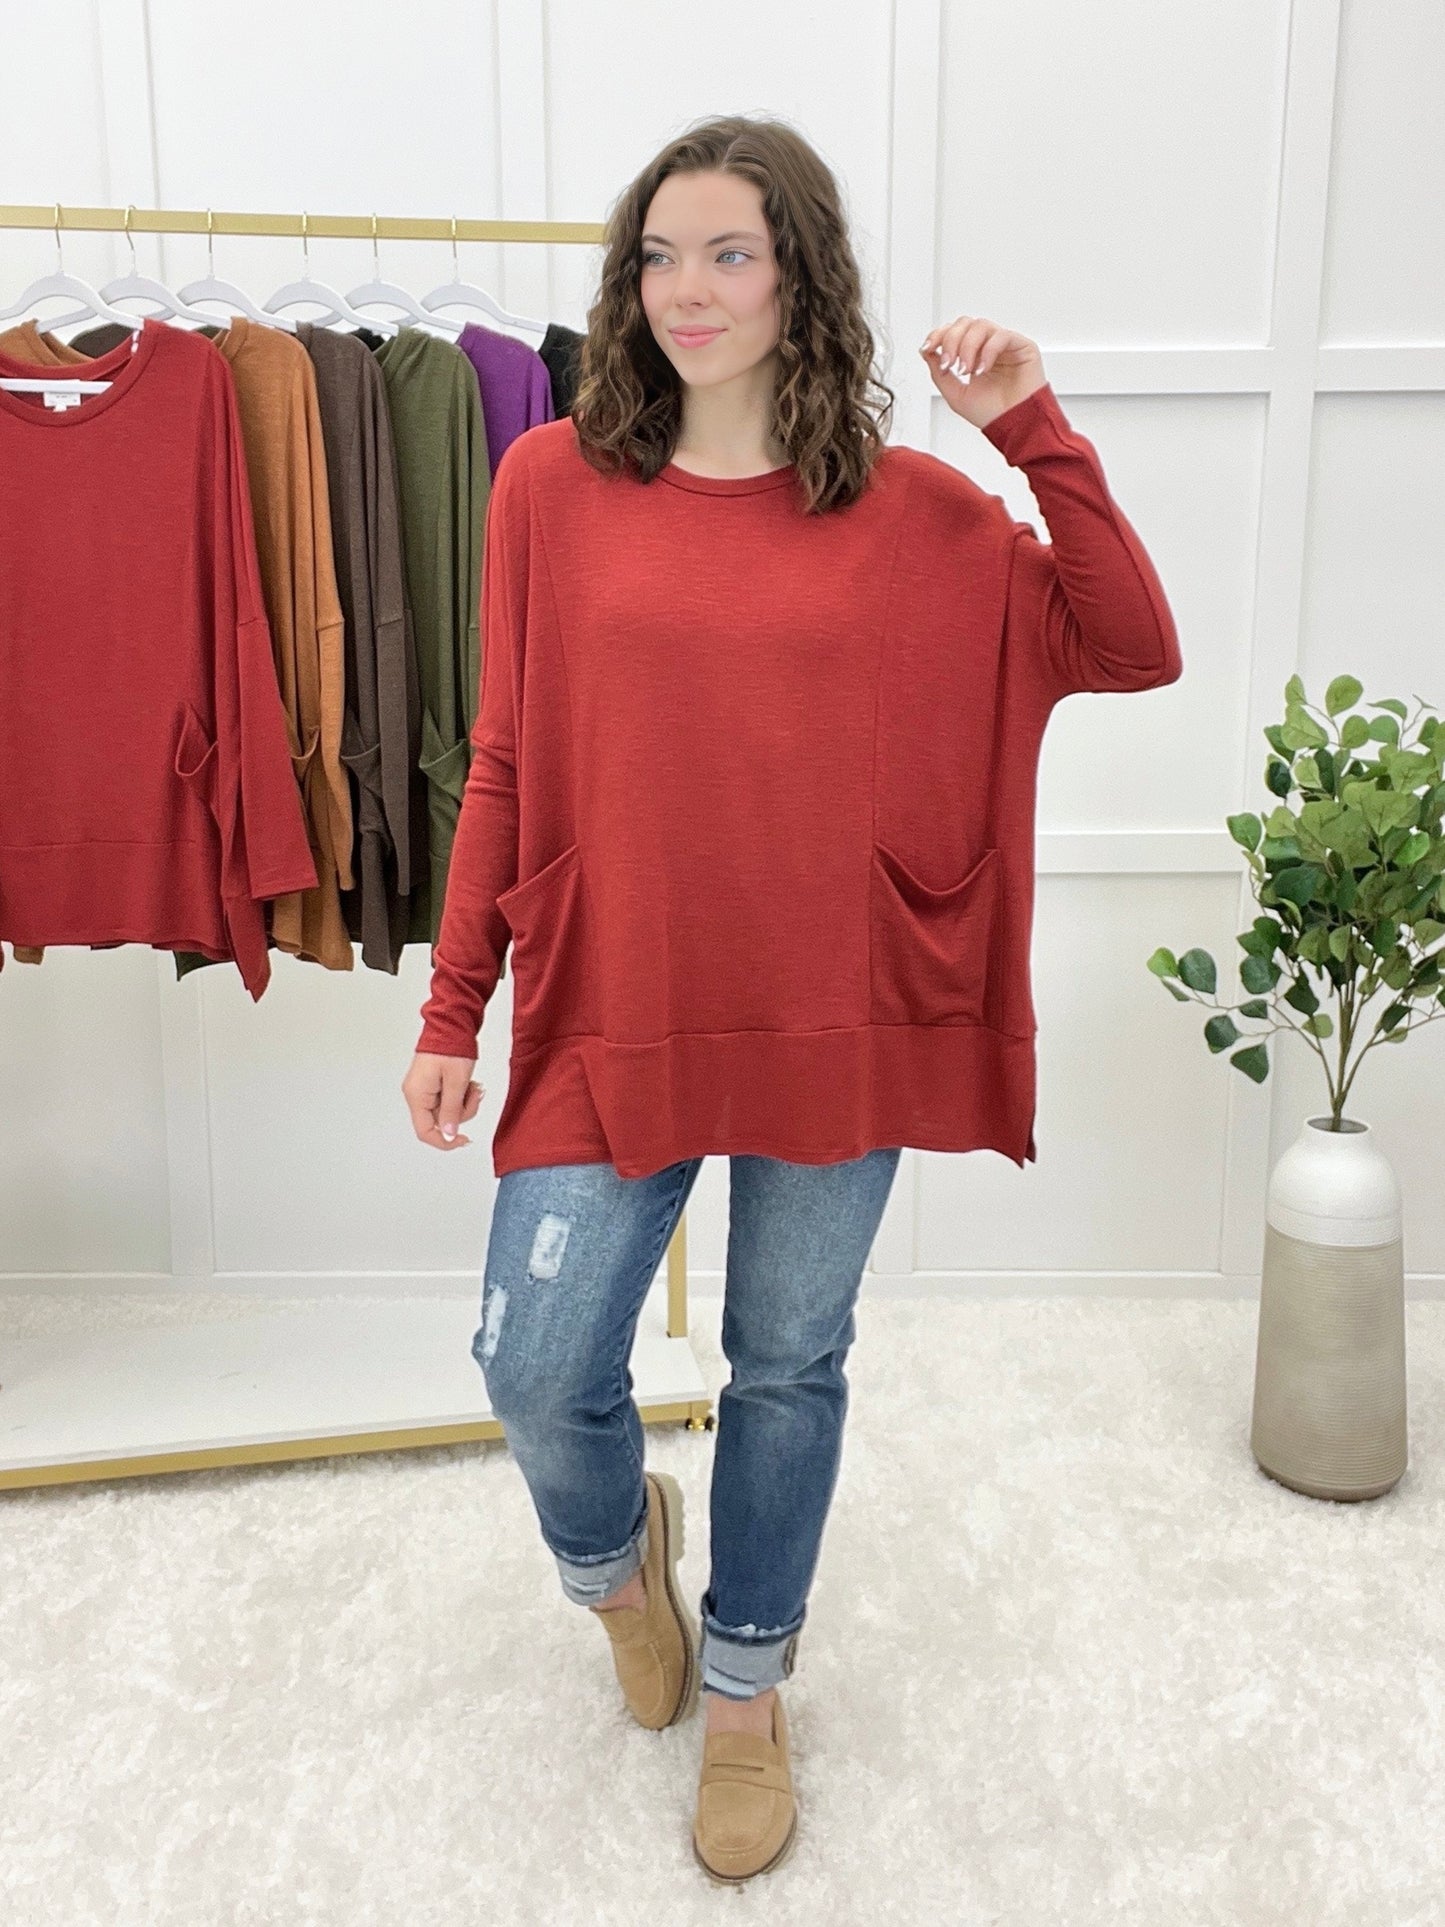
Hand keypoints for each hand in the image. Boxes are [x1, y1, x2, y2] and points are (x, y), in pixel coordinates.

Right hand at [404, 1051, 482, 1149]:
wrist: (451, 1023)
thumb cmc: (451, 1047)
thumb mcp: (457, 1083)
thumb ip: (452, 1111)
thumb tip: (448, 1134)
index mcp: (417, 1095)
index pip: (426, 1132)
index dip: (445, 1140)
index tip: (464, 1139)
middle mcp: (416, 1093)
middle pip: (439, 1121)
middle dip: (462, 1111)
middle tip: (473, 1094)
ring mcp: (423, 1088)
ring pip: (446, 1110)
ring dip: (464, 1102)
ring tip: (471, 1085)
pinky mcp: (431, 1083)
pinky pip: (447, 1098)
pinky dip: (460, 1094)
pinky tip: (467, 1082)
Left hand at [919, 316, 1045, 428]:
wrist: (1015, 429)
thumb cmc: (992, 415)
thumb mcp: (955, 395)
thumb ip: (939, 373)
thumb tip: (926, 352)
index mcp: (974, 356)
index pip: (954, 332)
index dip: (939, 335)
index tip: (928, 348)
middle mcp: (988, 347)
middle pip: (965, 323)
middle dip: (951, 341)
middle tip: (950, 364)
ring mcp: (1005, 345)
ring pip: (981, 325)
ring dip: (967, 346)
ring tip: (967, 370)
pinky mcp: (1023, 347)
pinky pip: (1002, 336)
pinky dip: (988, 351)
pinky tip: (983, 370)